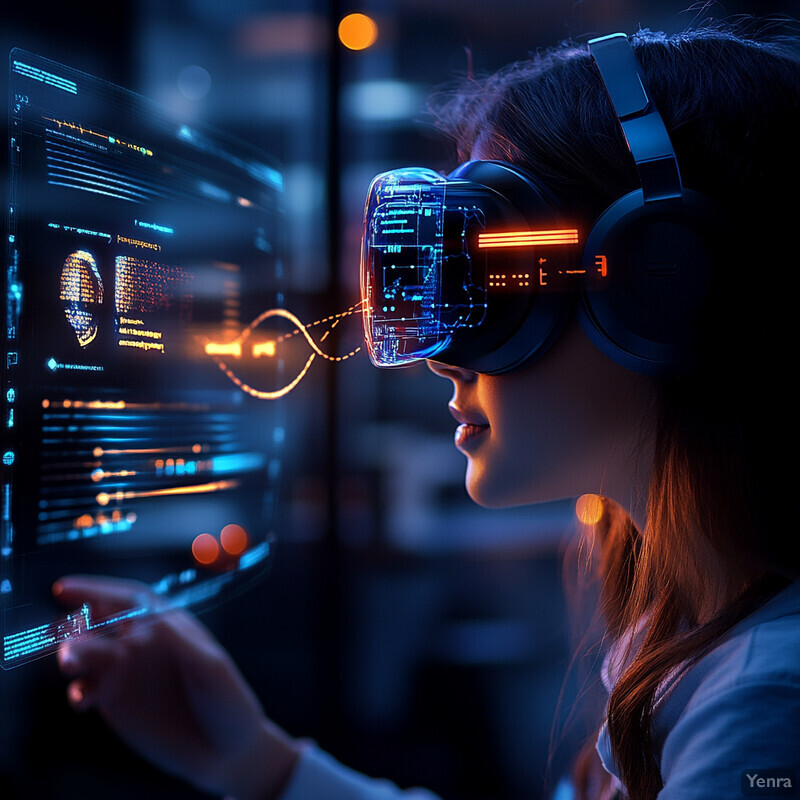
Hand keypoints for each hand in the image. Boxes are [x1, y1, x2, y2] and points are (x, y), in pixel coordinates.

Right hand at [53, 575, 300, 799]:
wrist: (224, 749)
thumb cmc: (226, 700)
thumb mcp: (212, 669)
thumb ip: (182, 644)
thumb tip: (154, 617)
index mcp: (166, 624)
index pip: (128, 599)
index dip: (96, 590)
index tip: (65, 588)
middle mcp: (142, 643)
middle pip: (99, 624)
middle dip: (78, 626)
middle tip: (71, 641)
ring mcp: (126, 671)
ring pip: (86, 654)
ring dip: (72, 655)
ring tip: (70, 663)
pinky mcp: (115, 701)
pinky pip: (85, 689)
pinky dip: (77, 690)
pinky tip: (81, 698)